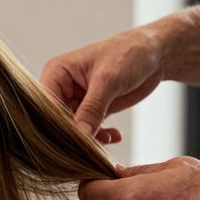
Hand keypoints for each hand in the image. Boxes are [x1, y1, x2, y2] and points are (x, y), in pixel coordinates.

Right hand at [39, 27, 166, 143]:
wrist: (153, 54)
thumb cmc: (128, 53)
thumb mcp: (108, 81)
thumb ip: (92, 109)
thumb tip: (80, 135)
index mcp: (57, 73)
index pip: (47, 104)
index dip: (57, 124)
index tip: (75, 139)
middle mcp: (62, 87)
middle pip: (57, 119)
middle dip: (73, 134)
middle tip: (91, 145)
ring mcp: (77, 100)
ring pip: (73, 128)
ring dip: (89, 138)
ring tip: (107, 139)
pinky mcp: (92, 110)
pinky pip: (88, 129)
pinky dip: (100, 136)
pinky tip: (113, 136)